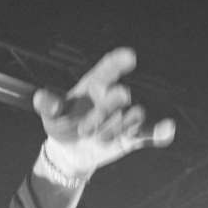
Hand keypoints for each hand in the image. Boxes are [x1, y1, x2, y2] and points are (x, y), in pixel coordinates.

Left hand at [32, 46, 174, 176]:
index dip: (118, 62)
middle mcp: (113, 97)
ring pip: (132, 116)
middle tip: (85, 128)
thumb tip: (41, 98)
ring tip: (99, 138)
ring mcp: (124, 115)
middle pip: (119, 95)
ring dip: (117, 127)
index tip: (129, 57)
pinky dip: (159, 131)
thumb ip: (48, 105)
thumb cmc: (62, 124)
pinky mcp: (132, 135)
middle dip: (105, 111)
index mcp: (95, 85)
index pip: (107, 69)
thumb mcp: (51, 116)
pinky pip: (149, 131)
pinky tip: (167, 130)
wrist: (70, 151)